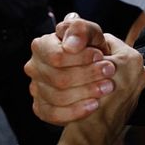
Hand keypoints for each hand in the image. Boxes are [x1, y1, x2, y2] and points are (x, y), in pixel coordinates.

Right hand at [25, 13, 144, 125]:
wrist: (97, 71)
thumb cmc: (91, 49)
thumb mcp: (92, 33)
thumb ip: (81, 30)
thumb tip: (71, 45)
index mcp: (41, 45)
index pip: (56, 56)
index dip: (80, 58)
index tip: (100, 56)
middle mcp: (34, 67)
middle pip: (58, 78)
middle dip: (87, 75)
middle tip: (110, 72)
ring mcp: (36, 88)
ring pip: (58, 97)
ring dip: (86, 92)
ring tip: (107, 87)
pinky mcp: (41, 108)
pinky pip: (54, 114)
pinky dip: (76, 111)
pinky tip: (94, 104)